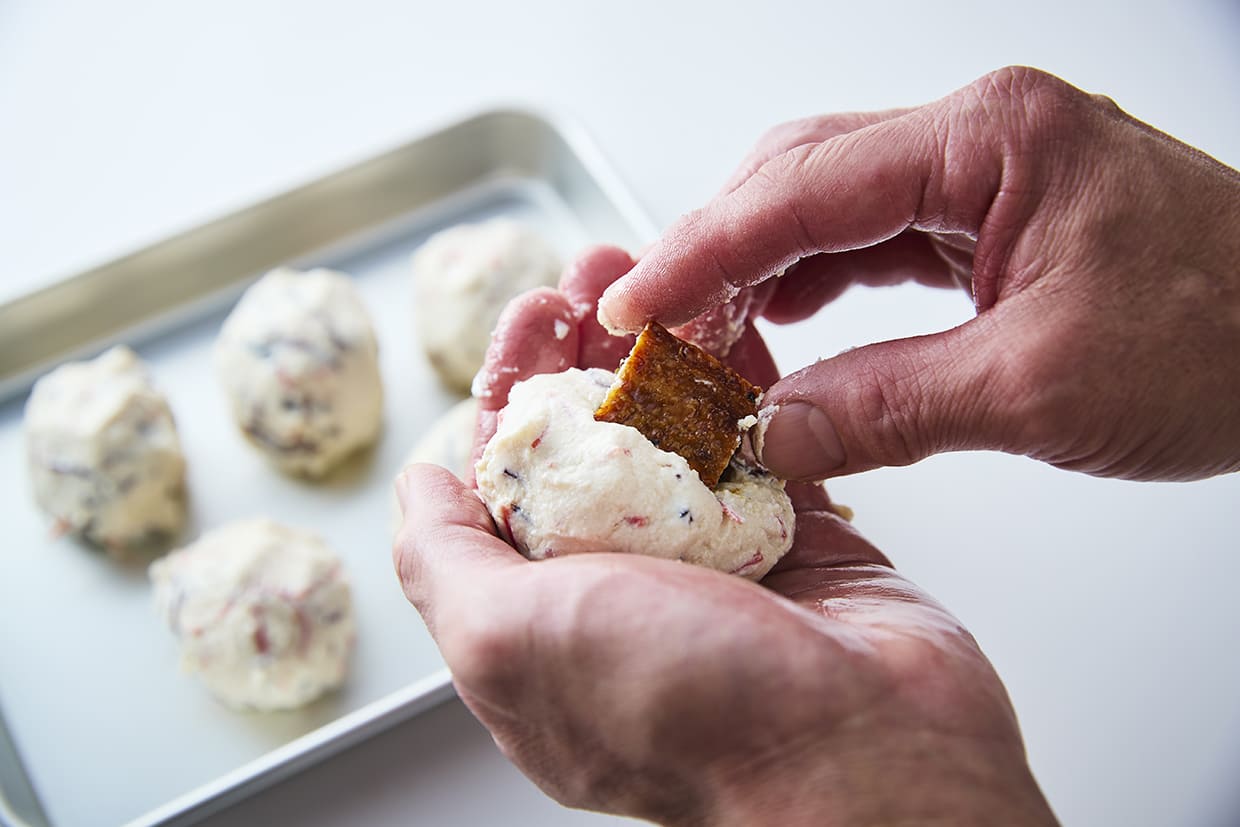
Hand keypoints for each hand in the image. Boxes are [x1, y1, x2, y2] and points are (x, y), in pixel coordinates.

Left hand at [394, 248, 1056, 825]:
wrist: (866, 758)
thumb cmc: (684, 713)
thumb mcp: (511, 642)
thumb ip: (446, 562)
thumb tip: (418, 487)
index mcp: (541, 614)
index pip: (506, 478)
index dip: (510, 388)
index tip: (531, 321)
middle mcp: (623, 585)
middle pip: (591, 439)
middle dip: (586, 347)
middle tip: (598, 278)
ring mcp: (713, 558)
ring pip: (676, 428)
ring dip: (663, 345)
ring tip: (662, 266)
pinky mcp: (794, 534)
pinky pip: (762, 437)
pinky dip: (745, 376)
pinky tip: (731, 314)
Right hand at [597, 66, 1239, 482]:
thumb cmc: (1233, 340)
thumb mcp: (1039, 387)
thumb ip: (884, 406)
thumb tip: (770, 433)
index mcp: (992, 139)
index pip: (803, 188)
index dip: (701, 250)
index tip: (633, 304)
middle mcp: (980, 137)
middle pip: (800, 176)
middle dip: (716, 252)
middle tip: (653, 330)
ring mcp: (985, 175)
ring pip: (828, 205)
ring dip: (758, 270)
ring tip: (702, 338)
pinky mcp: (992, 219)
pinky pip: (873, 240)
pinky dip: (813, 284)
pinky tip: (779, 324)